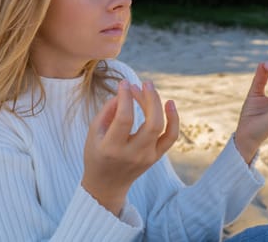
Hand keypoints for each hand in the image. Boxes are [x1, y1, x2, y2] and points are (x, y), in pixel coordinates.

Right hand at [82, 79, 179, 215]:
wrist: (106, 185)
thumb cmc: (96, 154)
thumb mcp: (94, 133)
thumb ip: (107, 111)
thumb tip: (124, 92)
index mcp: (112, 148)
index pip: (125, 119)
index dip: (125, 97)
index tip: (124, 84)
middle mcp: (133, 154)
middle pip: (151, 123)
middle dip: (149, 99)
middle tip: (143, 83)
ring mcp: (147, 157)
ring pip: (161, 128)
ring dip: (158, 104)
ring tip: (150, 88)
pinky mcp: (156, 157)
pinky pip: (170, 137)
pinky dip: (174, 120)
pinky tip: (170, 103)